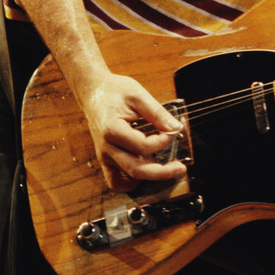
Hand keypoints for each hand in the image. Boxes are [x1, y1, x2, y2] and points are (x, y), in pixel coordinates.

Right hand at [81, 73, 187, 190]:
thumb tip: (175, 128)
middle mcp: (106, 147)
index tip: (172, 131)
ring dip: (151, 177)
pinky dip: (129, 184)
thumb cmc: (114, 91)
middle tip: (181, 168)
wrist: (93, 91)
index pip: (142, 146)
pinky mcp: (105, 159)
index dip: (162, 142)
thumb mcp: (139, 96)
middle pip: (136, 169)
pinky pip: (114, 181)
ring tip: (169, 170)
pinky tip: (146, 176)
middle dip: (162, 172)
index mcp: (112, 130)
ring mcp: (105, 155)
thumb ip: (158, 113)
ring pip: (128, 177)